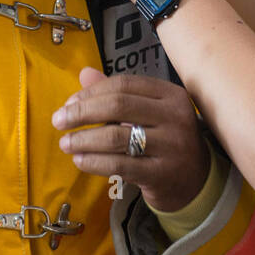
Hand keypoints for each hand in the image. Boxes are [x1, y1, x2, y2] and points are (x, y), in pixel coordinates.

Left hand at [53, 67, 210, 212]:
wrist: (195, 181)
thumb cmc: (165, 141)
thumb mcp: (147, 113)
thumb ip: (117, 94)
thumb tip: (84, 73)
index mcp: (170, 94)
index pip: (123, 84)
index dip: (91, 92)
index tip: (68, 103)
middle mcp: (175, 116)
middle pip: (118, 105)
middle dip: (82, 112)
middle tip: (58, 121)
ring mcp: (171, 146)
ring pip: (116, 137)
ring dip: (84, 140)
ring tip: (66, 143)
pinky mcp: (162, 173)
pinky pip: (119, 165)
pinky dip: (94, 162)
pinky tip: (80, 160)